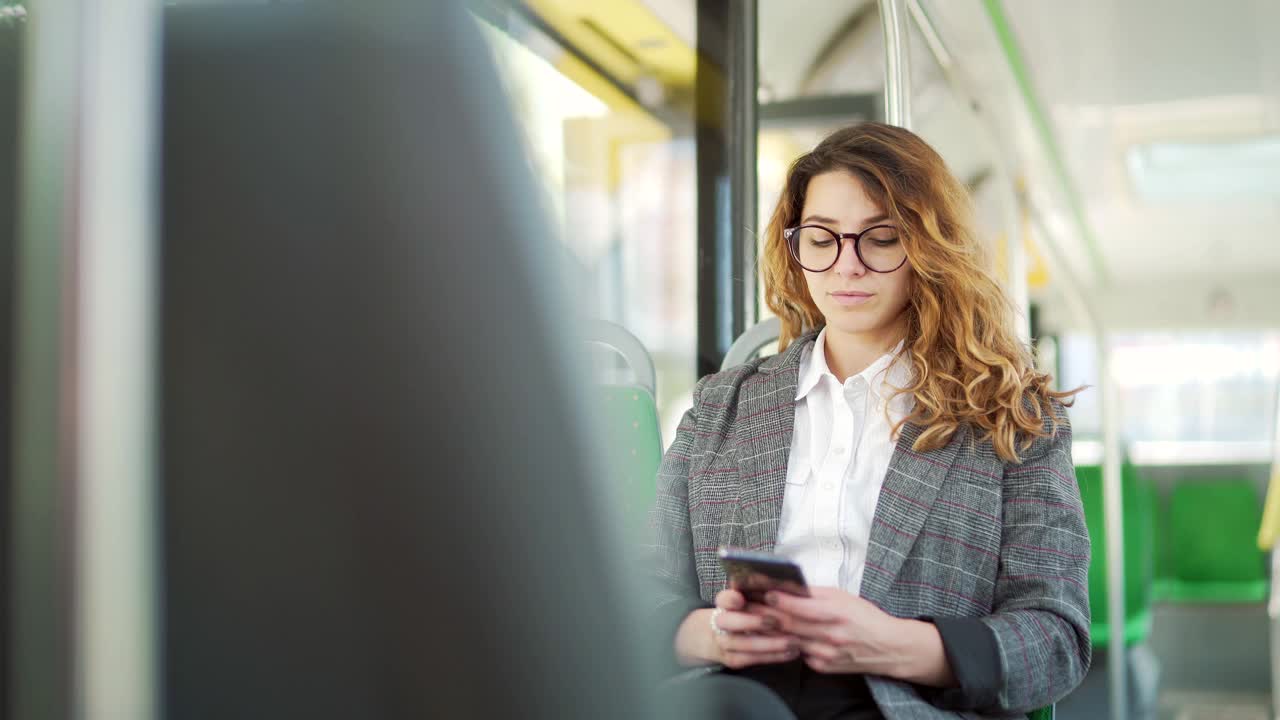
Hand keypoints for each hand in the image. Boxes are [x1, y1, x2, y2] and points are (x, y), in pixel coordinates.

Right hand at [674, 589, 800, 668]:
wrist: (718, 635)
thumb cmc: (744, 611)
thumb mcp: (748, 598)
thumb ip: (759, 592)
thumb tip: (784, 583)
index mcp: (724, 603)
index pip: (724, 599)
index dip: (731, 599)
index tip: (740, 599)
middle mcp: (720, 622)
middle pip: (729, 622)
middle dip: (752, 622)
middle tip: (776, 622)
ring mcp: (724, 642)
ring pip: (743, 644)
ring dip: (770, 643)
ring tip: (793, 642)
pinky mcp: (732, 659)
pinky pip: (752, 659)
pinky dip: (773, 656)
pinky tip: (792, 653)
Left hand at [755, 587, 944, 680]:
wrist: (889, 647)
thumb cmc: (866, 617)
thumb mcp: (844, 597)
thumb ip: (816, 593)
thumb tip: (789, 587)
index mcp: (836, 613)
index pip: (800, 607)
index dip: (778, 600)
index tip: (763, 592)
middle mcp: (830, 636)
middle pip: (790, 625)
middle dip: (767, 614)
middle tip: (749, 604)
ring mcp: (826, 654)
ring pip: (790, 640)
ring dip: (772, 630)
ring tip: (756, 617)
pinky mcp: (824, 667)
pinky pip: (799, 653)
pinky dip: (788, 644)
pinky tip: (777, 635)